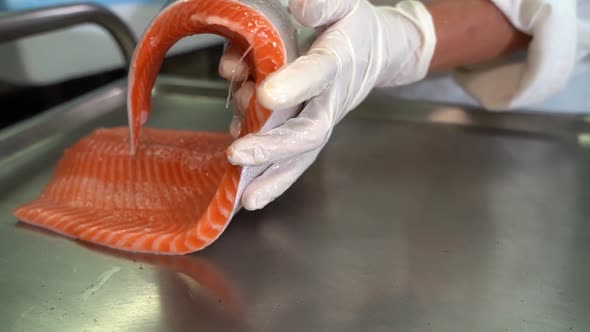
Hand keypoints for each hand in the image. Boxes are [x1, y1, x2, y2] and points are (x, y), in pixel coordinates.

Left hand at [219, 0, 435, 209]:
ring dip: (273, 175)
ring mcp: (322, 119)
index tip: (266, 93)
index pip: (318, 73)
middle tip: (239, 154)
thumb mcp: (345, 3)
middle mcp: (331, 98)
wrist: (377, 51)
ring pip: (301, 154)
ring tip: (246, 195)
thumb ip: (325, 3)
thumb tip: (300, 7)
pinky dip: (275, 179)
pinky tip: (249, 194)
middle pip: (308, 129)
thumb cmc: (353, 26)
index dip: (295, 84)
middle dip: (274, 145)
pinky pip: (296, 160)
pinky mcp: (312, 130)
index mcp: (337, 61)